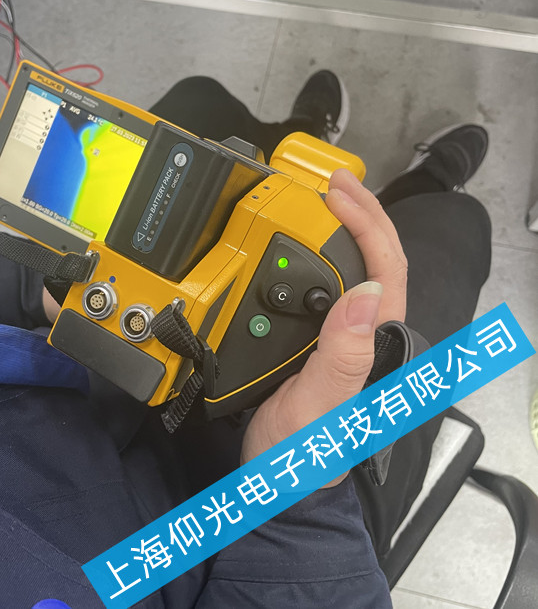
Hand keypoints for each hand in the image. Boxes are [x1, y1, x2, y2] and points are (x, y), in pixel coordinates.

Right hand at [240, 169, 407, 484]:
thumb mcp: (319, 409)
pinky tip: (295, 245)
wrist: (272, 478)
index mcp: (373, 345)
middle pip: (375, 260)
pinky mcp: (317, 340)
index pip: (387, 270)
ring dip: (337, 229)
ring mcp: (340, 337)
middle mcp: (362, 335)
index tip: (336, 194)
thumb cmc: (301, 454)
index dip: (368, 224)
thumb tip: (367, 293)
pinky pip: (320, 287)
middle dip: (359, 212)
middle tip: (329, 181)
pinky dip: (311, 256)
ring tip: (316, 201)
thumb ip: (343, 358)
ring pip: (349, 269)